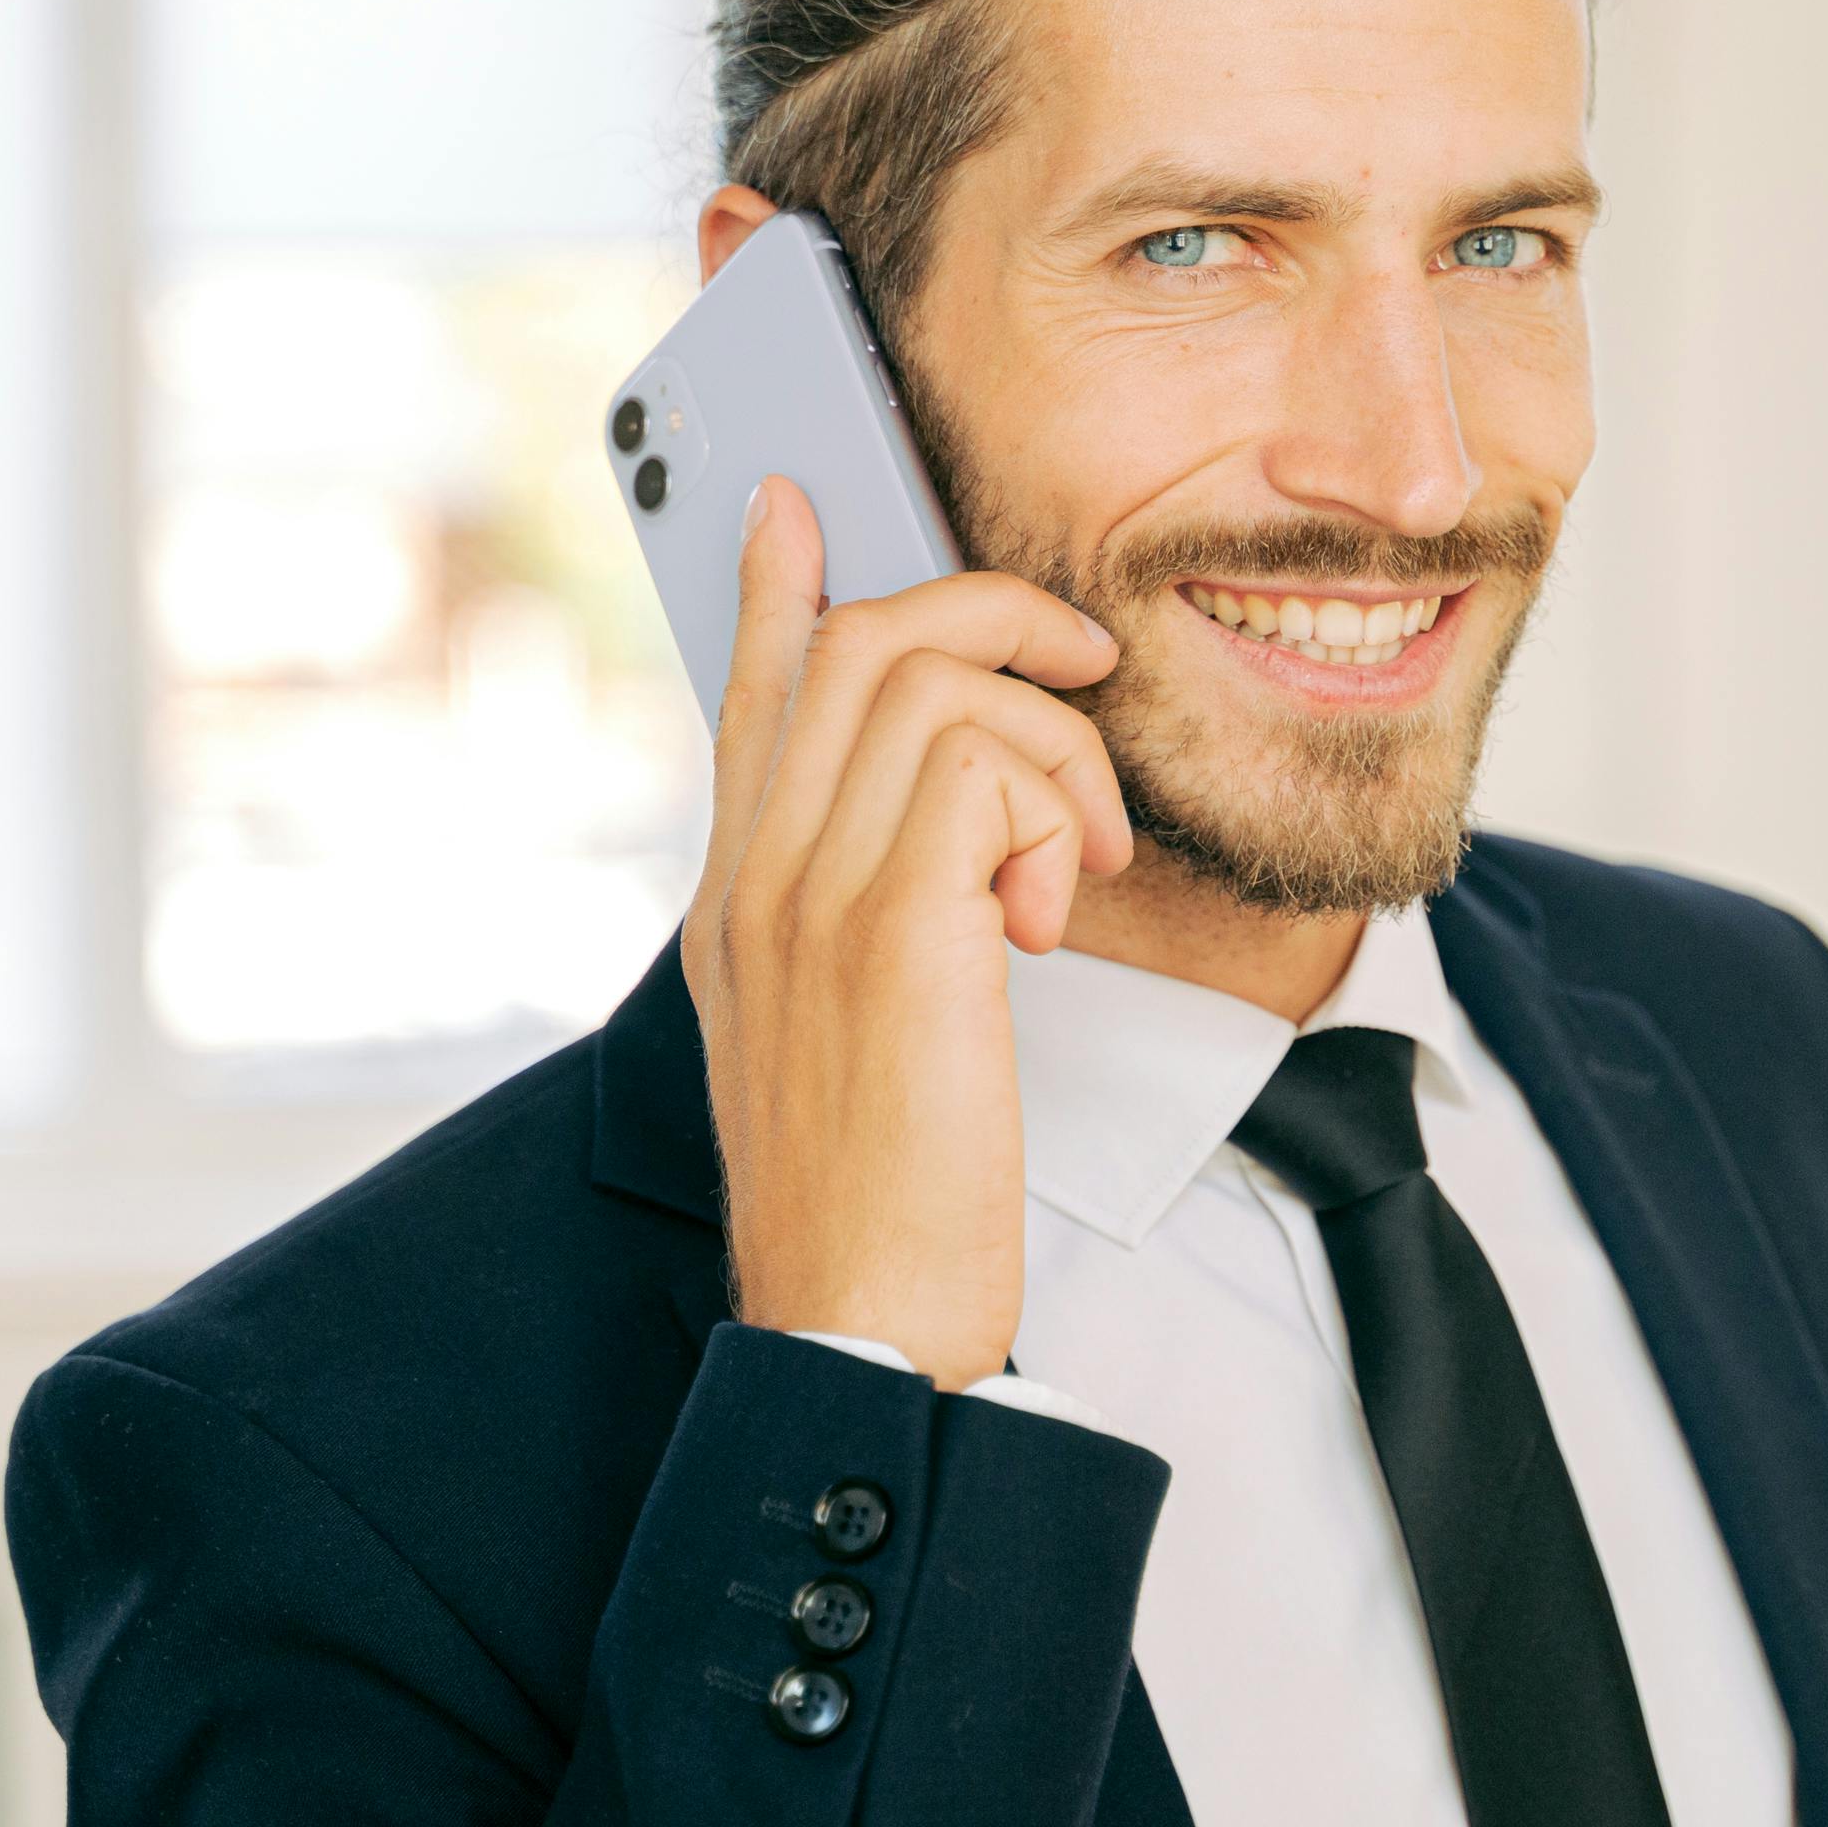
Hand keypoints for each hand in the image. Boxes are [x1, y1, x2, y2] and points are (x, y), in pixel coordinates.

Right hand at [683, 478, 1132, 1390]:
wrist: (859, 1322)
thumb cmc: (878, 1201)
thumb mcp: (845, 1042)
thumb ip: (866, 926)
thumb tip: (946, 861)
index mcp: (739, 899)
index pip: (749, 696)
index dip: (776, 586)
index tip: (795, 504)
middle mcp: (757, 876)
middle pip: (867, 642)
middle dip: (1003, 625)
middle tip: (1088, 681)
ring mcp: (810, 893)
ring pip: (942, 685)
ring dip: (1055, 753)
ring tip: (1074, 871)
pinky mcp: (891, 925)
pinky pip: (988, 764)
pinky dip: (1057, 814)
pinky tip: (1056, 914)